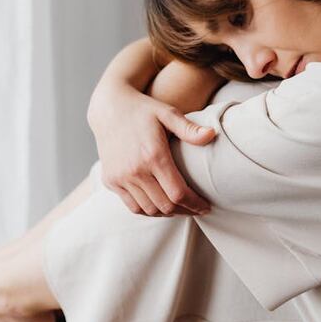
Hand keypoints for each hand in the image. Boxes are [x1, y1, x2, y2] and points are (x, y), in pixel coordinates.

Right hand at [88, 83, 214, 216]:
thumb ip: (189, 128)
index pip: (178, 193)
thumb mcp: (167, 113)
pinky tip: (159, 204)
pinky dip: (148, 210)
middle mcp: (135, 170)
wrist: (108, 108)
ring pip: (148, 210)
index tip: (205, 207)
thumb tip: (212, 135)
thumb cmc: (142, 109)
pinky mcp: (110, 180)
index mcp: (153, 155)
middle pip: (165, 206)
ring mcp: (120, 177)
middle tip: (196, 209)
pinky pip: (132, 206)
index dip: (195, 205)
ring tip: (180, 207)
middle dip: (185, 211)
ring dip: (167, 213)